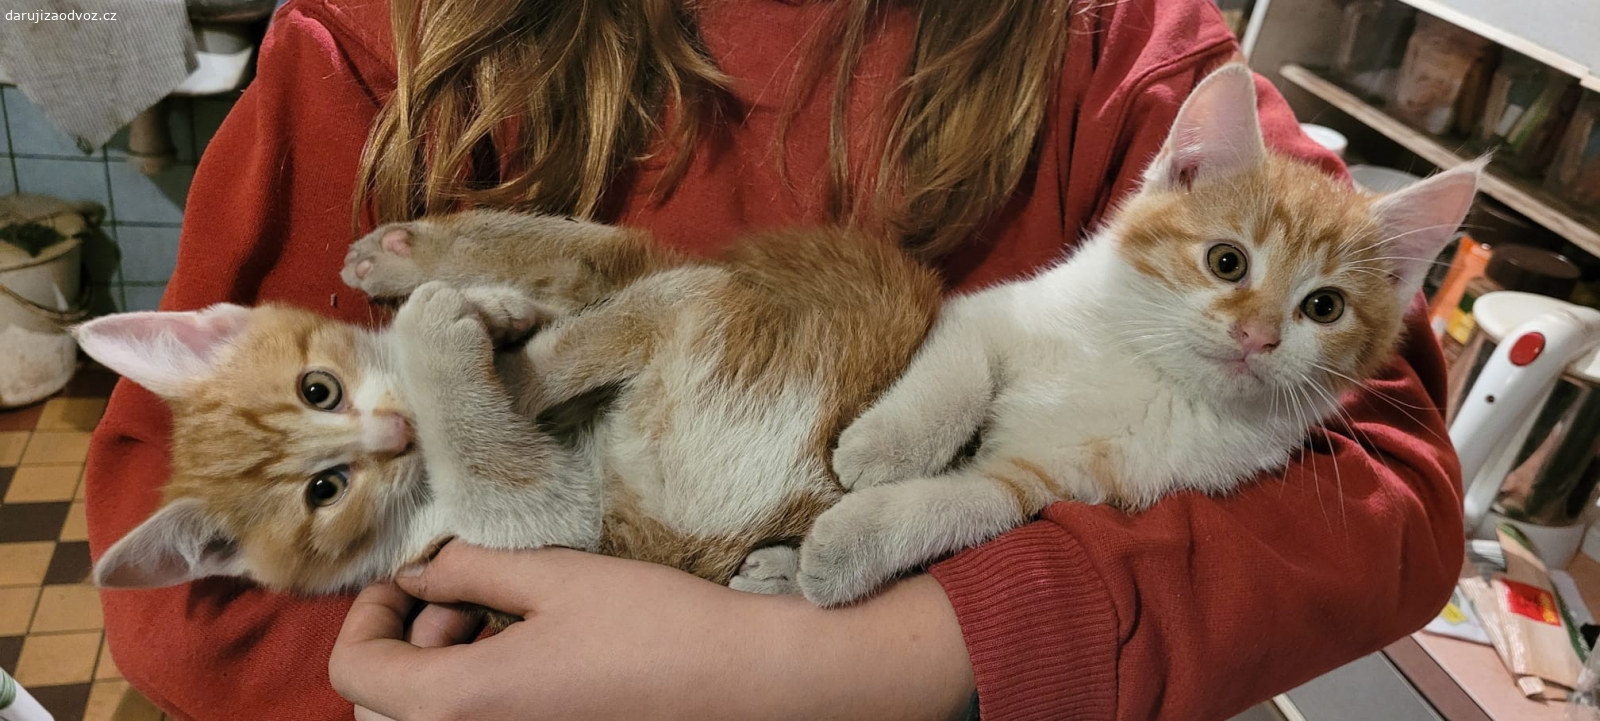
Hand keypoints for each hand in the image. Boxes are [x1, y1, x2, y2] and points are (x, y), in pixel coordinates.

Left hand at [330, 544, 974, 720]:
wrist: (745, 683)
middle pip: (384, 704)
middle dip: (408, 642)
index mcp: (462, 705)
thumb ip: (468, 572)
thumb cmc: (657, 627)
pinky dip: (483, 691)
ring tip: (507, 617)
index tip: (412, 574)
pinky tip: (536, 649)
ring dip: (444, 667)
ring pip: (431, 719)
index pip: (355, 668)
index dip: (367, 611)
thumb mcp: (553, 578)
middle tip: (464, 595)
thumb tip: (419, 570)